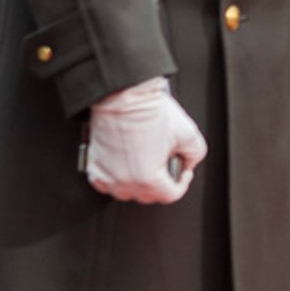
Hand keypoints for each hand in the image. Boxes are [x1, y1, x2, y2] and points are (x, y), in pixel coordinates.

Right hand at [83, 77, 207, 203]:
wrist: (124, 94)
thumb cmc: (149, 111)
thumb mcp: (188, 134)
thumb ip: (194, 156)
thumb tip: (187, 163)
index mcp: (148, 178)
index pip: (170, 195)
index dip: (182, 183)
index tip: (183, 173)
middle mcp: (125, 180)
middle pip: (148, 196)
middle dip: (161, 183)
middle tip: (166, 166)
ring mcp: (107, 173)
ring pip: (126, 193)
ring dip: (138, 185)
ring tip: (147, 167)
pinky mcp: (95, 163)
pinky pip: (104, 183)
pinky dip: (116, 180)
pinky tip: (125, 168)